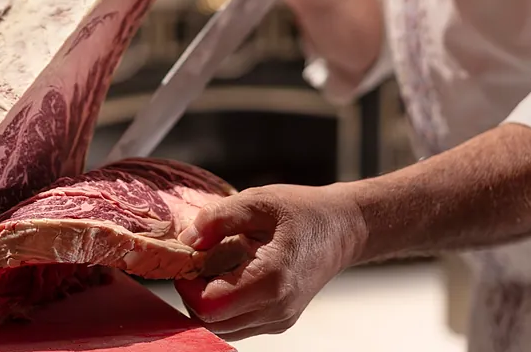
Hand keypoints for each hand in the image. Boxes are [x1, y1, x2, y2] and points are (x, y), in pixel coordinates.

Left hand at [174, 183, 364, 341]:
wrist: (343, 228)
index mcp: (270, 279)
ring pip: (223, 329)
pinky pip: (239, 326)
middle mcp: (276, 308)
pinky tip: (230, 278)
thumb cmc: (304, 211)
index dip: (187, 286)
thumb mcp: (258, 201)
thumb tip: (187, 238)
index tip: (188, 260)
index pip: (209, 306)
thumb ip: (218, 218)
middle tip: (195, 264)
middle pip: (212, 323)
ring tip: (213, 270)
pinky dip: (225, 308)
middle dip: (193, 296)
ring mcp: (280, 319)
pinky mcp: (280, 320)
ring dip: (208, 304)